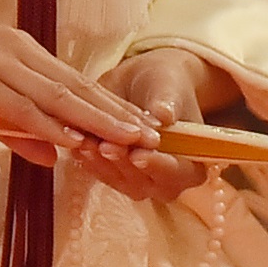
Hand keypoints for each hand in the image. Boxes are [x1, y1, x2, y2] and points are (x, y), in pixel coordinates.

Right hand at [0, 22, 156, 159]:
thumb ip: (16, 129)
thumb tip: (57, 154)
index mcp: (15, 50)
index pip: (72, 82)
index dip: (109, 107)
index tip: (142, 129)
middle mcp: (12, 47)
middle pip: (75, 85)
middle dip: (116, 114)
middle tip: (154, 138)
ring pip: (57, 95)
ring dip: (96, 121)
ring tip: (130, 141)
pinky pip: (22, 106)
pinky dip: (51, 125)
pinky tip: (75, 142)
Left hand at [94, 46, 226, 200]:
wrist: (144, 85)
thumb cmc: (165, 86)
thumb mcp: (169, 88)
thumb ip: (167, 103)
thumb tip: (163, 114)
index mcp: (192, 164)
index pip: (179, 173)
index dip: (159, 166)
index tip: (139, 154)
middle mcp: (166, 180)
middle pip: (145, 181)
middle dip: (123, 164)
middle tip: (105, 146)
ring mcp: (139, 181)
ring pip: (119, 179)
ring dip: (100, 163)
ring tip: (85, 141)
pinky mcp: (115, 174)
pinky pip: (100, 173)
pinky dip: (88, 159)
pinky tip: (75, 142)